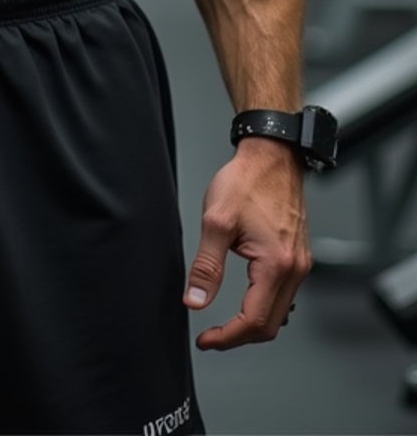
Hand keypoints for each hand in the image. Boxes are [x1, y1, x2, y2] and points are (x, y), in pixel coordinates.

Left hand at [183, 139, 310, 350]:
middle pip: (269, 325)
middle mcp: (295, 269)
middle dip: (238, 337)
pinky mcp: (298, 257)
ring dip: (252, 324)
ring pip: (279, 313)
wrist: (272, 155)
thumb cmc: (247, 180)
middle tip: (211, 336)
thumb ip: (205, 266)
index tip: (206, 340)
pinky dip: (264, 306)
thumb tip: (194, 300)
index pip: (253, 321)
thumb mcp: (216, 221)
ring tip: (224, 323)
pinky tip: (245, 301)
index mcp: (276, 265)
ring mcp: (300, 264)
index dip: (226, 337)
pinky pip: (284, 295)